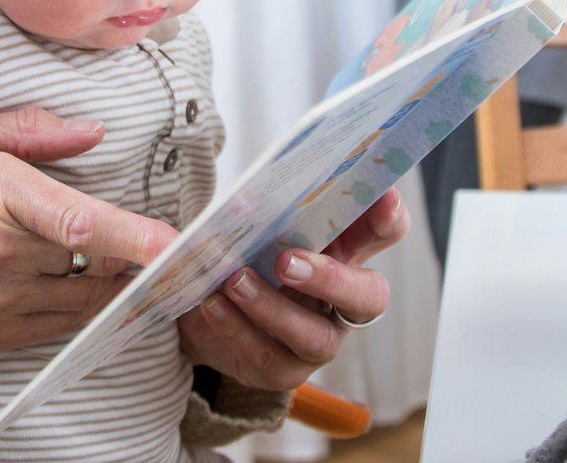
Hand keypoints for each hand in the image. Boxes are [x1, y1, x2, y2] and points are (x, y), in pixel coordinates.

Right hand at [0, 106, 179, 349]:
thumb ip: (32, 130)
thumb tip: (92, 132)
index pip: (81, 223)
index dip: (134, 236)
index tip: (174, 242)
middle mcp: (0, 253)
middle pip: (95, 264)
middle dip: (128, 254)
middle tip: (145, 240)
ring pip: (84, 300)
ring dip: (110, 284)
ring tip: (116, 263)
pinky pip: (60, 326)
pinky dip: (80, 308)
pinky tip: (81, 287)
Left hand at [177, 188, 408, 390]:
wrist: (201, 312)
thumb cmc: (240, 257)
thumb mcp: (240, 229)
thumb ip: (229, 218)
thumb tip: (178, 220)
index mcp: (342, 252)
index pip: (383, 233)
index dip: (388, 218)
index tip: (384, 198)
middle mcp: (340, 300)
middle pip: (369, 296)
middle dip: (332, 278)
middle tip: (286, 261)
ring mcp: (316, 339)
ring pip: (315, 336)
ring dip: (273, 308)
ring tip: (235, 280)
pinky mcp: (283, 369)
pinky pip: (269, 356)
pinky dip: (238, 328)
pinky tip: (213, 304)